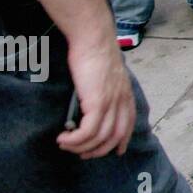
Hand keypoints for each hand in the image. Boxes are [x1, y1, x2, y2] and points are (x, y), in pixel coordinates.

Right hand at [56, 35, 135, 158]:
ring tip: (66, 144)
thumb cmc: (95, 53)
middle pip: (115, 137)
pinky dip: (75, 140)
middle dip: (98, 150)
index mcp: (126, 94)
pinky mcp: (98, 102)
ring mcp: (111, 103)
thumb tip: (93, 103)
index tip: (116, 151)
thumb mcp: (106, 75)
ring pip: (99, 138)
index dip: (122, 141)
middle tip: (81, 153)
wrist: (94, 39)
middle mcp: (122, 101)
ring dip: (81, 147)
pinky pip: (88, 132)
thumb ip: (106, 89)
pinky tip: (64, 138)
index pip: (129, 124)